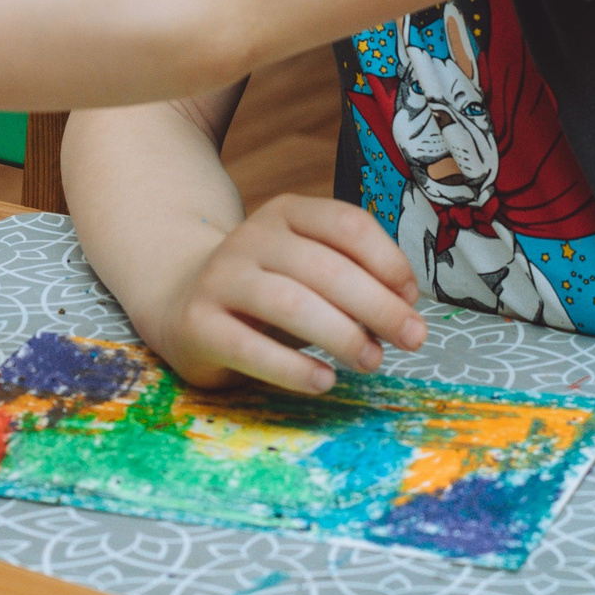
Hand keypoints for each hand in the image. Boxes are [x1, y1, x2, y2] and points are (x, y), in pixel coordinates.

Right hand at [146, 195, 425, 393]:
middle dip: (377, 306)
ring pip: (290, 302)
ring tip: (371, 361)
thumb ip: (352, 279)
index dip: (388, 259)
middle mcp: (252, 237)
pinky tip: (324, 381)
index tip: (412, 297)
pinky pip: (249, 347)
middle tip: (412, 339)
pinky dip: (293, 368)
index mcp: (286, 214)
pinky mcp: (198, 323)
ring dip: (341, 334)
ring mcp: (221, 278)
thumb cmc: (266, 289)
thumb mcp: (308, 269)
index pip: (346, 223)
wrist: (182, 300)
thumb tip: (404, 310)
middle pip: (325, 267)